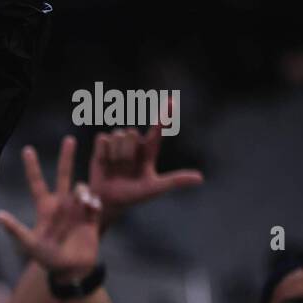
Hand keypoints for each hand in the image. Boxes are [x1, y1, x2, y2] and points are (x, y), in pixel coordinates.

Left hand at [0, 137, 101, 277]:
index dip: (32, 167)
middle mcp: (61, 205)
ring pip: (81, 187)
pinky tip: (91, 210)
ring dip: (81, 192)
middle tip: (69, 139)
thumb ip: (15, 229)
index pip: (37, 183)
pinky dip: (92, 202)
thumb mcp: (29, 244)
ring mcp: (77, 209)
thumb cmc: (46, 258)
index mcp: (44, 208)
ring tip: (83, 204)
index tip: (27, 149)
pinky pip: (94, 201)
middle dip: (66, 157)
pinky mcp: (92, 217)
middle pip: (63, 175)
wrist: (71, 270)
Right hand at [89, 116, 203, 228]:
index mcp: (149, 151)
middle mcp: (134, 145)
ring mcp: (117, 145)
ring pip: (117, 136)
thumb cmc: (133, 197)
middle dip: (126, 151)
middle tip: (125, 167)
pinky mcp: (101, 147)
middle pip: (131, 134)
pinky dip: (102, 152)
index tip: (171, 100)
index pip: (159, 129)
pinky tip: (104, 162)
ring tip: (114, 167)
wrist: (108, 202)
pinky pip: (102, 139)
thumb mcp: (155, 189)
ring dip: (114, 154)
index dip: (165, 114)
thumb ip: (176, 181)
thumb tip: (200, 178)